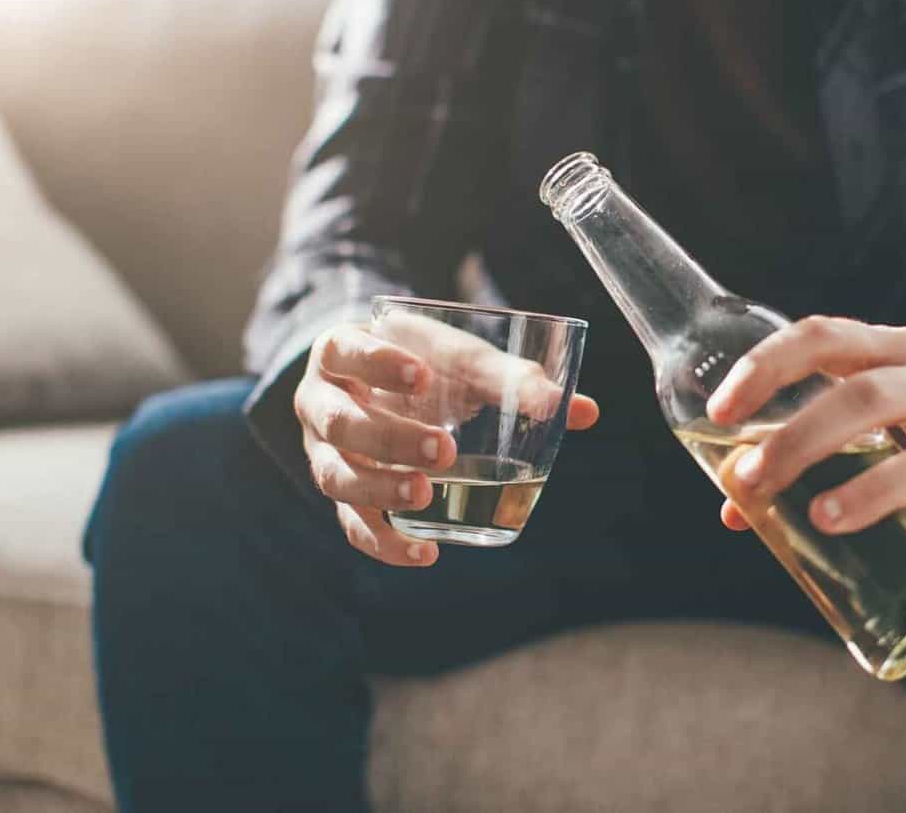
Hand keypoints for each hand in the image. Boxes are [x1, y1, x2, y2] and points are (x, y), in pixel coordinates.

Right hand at [295, 321, 598, 566]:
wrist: (382, 383)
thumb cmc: (426, 363)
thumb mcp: (461, 359)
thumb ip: (513, 379)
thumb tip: (585, 412)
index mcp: (340, 351)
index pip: (344, 350)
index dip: (378, 363)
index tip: (423, 376)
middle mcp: (320, 403)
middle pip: (341, 423)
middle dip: (391, 439)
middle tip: (444, 449)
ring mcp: (323, 453)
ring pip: (337, 476)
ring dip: (381, 490)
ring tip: (426, 495)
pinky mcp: (343, 494)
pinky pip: (353, 525)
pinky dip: (386, 543)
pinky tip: (425, 554)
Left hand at [705, 318, 905, 576]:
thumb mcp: (863, 407)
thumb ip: (802, 443)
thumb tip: (735, 507)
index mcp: (889, 348)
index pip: (822, 337)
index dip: (767, 367)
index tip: (720, 412)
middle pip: (868, 397)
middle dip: (804, 438)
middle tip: (755, 479)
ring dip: (874, 488)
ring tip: (822, 519)